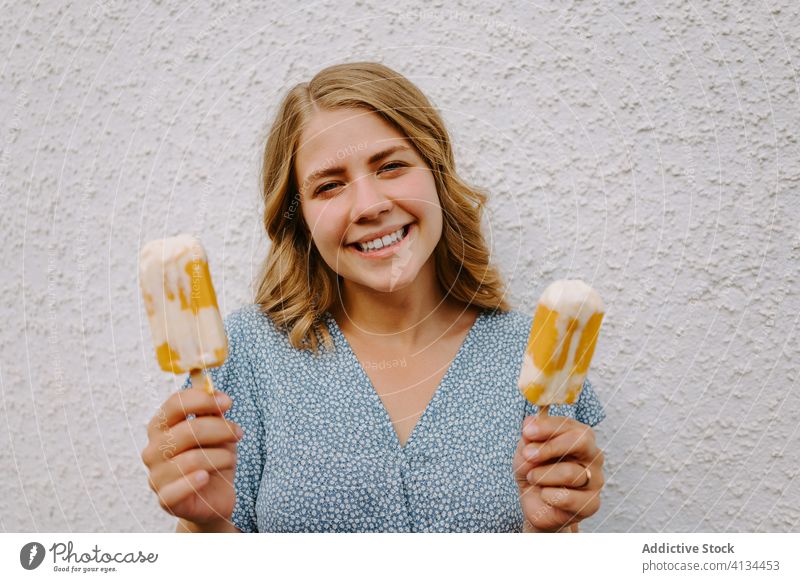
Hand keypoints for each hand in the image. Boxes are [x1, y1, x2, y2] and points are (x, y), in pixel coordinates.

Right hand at [141, 386, 241, 524]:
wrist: (215, 496)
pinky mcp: (164, 500)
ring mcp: (155, 476)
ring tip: (230, 459)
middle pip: (186, 430)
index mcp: (160, 427)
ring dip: (220, 457)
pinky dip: (195, 481)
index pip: (174, 405)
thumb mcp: (217, 431)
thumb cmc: (213, 458)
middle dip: (219, 429)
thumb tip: (214, 394)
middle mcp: (152, 450)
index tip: (228, 402)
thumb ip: (211, 412)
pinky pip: (177, 490)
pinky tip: (206, 477)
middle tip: (238, 433)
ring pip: (191, 459)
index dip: (202, 399)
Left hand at [512, 414, 604, 531]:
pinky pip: (569, 498)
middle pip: (581, 441)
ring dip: (543, 475)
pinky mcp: (592, 503)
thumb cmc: (534, 471)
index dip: (547, 427)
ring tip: (532, 477)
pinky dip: (549, 496)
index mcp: (579, 436)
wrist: (536, 505)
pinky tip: (544, 495)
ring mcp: (595, 479)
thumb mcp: (525, 452)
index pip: (569, 424)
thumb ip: (528, 438)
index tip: (527, 432)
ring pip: (571, 472)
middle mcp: (593, 455)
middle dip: (550, 447)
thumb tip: (529, 421)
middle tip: (528, 454)